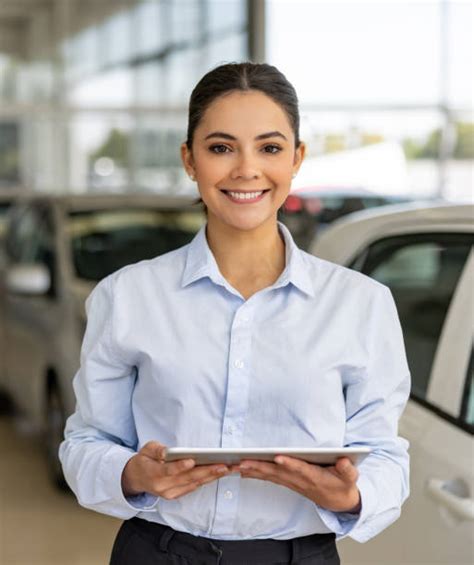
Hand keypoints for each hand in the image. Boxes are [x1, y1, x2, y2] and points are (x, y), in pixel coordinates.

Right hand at [122, 441, 230, 499]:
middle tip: (223, 465)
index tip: (192, 460)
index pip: (168, 471)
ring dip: (212, 476)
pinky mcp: (177, 495)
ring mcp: (171, 493)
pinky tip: (219, 473)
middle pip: (187, 479)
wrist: (137, 478)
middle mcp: (163, 487)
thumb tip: (166, 452)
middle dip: (207, 471)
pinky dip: (207, 480)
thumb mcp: (146, 449)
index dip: (180, 466)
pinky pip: (194, 487)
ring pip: (194, 484)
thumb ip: (156, 450)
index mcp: (154, 474)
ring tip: (228, 468)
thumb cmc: (144, 460)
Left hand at [231, 456, 360, 512]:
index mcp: (315, 477)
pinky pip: (270, 478)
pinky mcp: (289, 482)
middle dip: (260, 467)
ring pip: (271, 476)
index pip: (300, 469)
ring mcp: (293, 483)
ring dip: (253, 471)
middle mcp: (301, 481)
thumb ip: (347, 469)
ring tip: (237, 465)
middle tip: (242, 462)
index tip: (278, 457)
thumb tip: (344, 460)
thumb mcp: (351, 477)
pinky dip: (256, 474)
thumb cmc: (344, 484)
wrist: (340, 502)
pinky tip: (243, 470)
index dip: (289, 463)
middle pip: (278, 473)